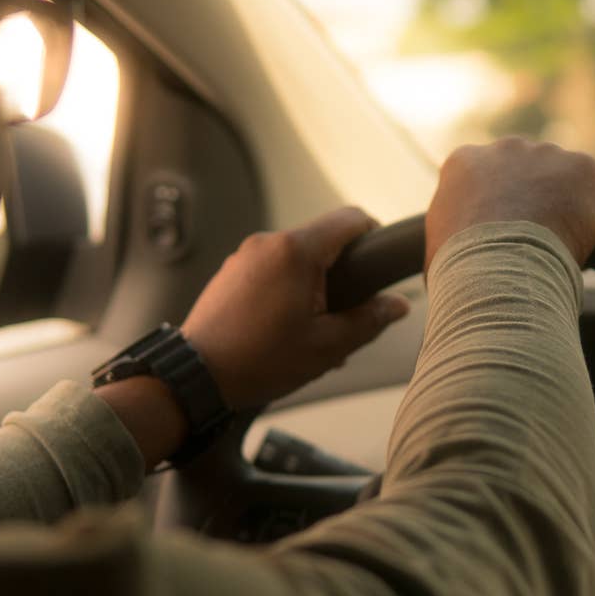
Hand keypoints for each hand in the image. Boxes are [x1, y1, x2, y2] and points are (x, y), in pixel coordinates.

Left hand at [182, 207, 409, 410]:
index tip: (379, 262)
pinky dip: (286, 290)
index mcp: (296, 252)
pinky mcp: (231, 272)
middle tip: (345, 315)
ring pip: (296, 258)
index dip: (373, 235)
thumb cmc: (260, 360)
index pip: (350, 219)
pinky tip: (285, 330)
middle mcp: (269, 243)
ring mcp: (245, 255)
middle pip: (322, 241)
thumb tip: (398, 304)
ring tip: (312, 331)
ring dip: (313, 286)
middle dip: (341, 274)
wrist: (196, 376)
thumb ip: (370, 320)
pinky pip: (271, 270)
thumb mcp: (328, 346)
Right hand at [425, 137, 594, 271]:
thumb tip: (450, 265)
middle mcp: (506, 148)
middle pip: (530, 173)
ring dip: (569, 210)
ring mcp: (548, 154)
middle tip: (537, 244)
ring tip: (563, 250)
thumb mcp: (436, 250)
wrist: (498, 270)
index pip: (488, 180)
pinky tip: (590, 248)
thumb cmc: (460, 271)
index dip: (501, 211)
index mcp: (464, 162)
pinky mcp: (585, 168)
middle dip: (536, 202)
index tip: (507, 238)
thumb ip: (449, 238)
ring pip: (567, 182)